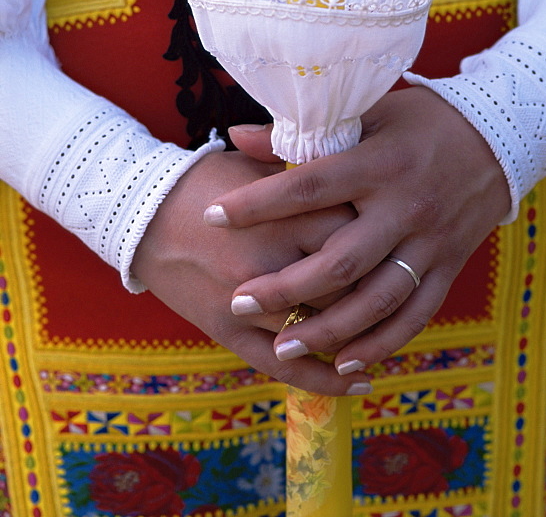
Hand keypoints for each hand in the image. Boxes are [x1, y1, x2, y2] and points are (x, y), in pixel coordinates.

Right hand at [131, 149, 368, 395]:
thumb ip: (310, 178)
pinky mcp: (228, 331)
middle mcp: (272, 260)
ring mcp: (249, 301)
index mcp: (286, 213)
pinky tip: (358, 382)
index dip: (378, 238)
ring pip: (321, 329)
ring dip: (360, 339)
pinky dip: (326, 379)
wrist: (142, 210)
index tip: (392, 240)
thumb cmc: (208, 181)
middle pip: (346, 284)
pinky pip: (285, 365)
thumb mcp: (261, 169)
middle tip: (397, 286)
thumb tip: (359, 176)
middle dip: (374, 287)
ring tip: (390, 341)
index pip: (354, 233)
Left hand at [210, 87, 510, 375]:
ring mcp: (430, 243)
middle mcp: (405, 206)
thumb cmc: (420, 121)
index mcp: (379, 162)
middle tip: (239, 301)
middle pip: (339, 261)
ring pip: (376, 301)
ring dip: (327, 331)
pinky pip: (414, 316)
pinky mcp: (449, 267)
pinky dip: (381, 344)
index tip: (213, 216)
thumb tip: (234, 135)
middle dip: (285, 288)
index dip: (257, 204)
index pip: (308, 188)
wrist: (498, 138)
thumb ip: (300, 133)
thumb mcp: (366, 113)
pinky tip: (345, 362)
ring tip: (282, 348)